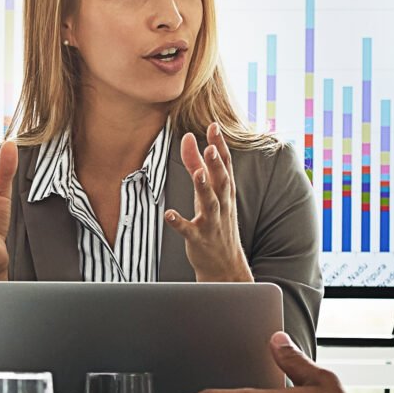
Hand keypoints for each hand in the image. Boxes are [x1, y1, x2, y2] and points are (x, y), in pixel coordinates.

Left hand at [162, 123, 250, 282]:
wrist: (225, 266)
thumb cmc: (217, 223)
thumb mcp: (209, 193)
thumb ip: (197, 164)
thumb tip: (188, 138)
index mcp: (224, 192)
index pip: (225, 165)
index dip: (220, 146)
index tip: (214, 126)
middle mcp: (221, 205)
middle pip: (221, 181)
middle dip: (216, 164)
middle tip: (211, 146)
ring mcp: (211, 222)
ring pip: (209, 203)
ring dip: (203, 188)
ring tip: (198, 173)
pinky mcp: (198, 239)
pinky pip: (188, 230)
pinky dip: (179, 222)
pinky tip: (168, 215)